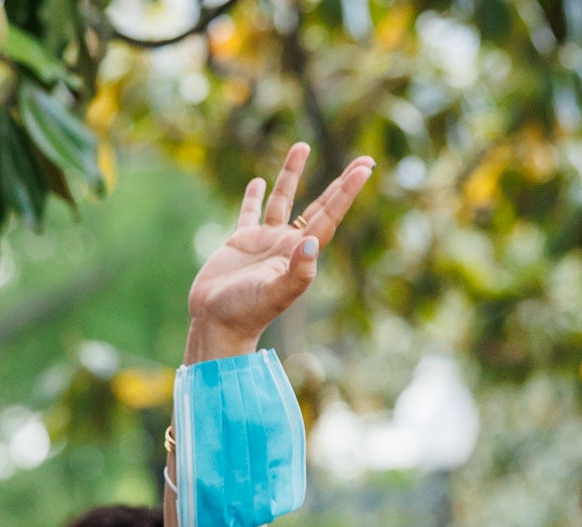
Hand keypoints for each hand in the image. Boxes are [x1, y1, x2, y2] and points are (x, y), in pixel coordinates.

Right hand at [186, 144, 373, 363]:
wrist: (216, 324)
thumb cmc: (246, 313)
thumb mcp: (274, 293)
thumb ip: (296, 271)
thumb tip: (311, 242)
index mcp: (300, 253)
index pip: (329, 216)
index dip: (347, 192)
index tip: (365, 168)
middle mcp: (287, 244)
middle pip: (319, 206)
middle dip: (339, 184)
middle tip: (362, 161)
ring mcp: (265, 241)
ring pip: (283, 200)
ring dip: (292, 174)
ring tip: (302, 146)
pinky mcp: (241, 242)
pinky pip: (250, 213)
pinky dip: (254, 197)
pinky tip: (258, 182)